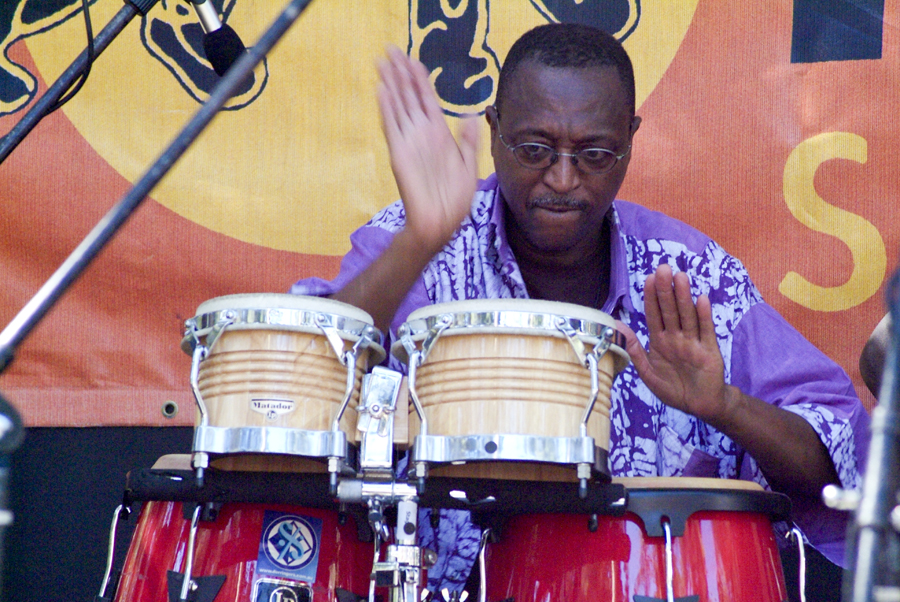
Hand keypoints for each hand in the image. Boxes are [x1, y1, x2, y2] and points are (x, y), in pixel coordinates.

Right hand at [377, 46, 479, 253]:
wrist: (440, 223)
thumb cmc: (454, 200)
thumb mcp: (470, 166)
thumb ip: (469, 140)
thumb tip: (472, 115)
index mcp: (439, 134)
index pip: (427, 99)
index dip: (420, 79)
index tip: (414, 60)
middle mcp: (422, 133)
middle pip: (409, 96)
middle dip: (400, 73)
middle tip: (391, 50)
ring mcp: (409, 141)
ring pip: (398, 105)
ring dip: (390, 83)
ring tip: (382, 62)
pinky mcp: (399, 153)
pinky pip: (391, 125)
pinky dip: (387, 107)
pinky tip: (382, 89)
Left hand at [617, 264, 731, 424]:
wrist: (700, 405)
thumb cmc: (674, 389)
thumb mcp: (648, 373)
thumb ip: (634, 351)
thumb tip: (618, 327)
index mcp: (660, 341)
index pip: (654, 314)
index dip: (651, 297)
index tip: (647, 278)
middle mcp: (676, 337)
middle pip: (670, 310)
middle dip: (665, 290)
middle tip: (663, 268)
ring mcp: (693, 342)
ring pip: (687, 315)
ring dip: (684, 296)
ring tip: (680, 277)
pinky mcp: (709, 350)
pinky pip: (706, 331)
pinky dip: (704, 316)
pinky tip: (701, 299)